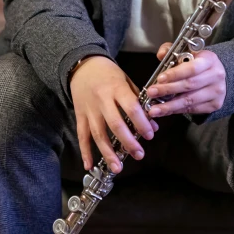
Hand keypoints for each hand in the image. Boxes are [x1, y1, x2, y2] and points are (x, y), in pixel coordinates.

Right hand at [70, 56, 158, 174]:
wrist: (83, 65)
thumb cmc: (109, 73)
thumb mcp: (126, 80)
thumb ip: (139, 101)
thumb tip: (153, 123)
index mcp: (117, 88)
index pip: (131, 108)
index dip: (141, 123)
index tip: (150, 135)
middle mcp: (102, 100)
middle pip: (115, 124)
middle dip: (128, 142)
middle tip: (139, 154)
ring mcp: (89, 109)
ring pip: (98, 134)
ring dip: (108, 152)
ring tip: (117, 167)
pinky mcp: (80, 115)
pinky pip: (82, 135)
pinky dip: (85, 151)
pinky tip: (90, 165)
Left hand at [146, 43, 225, 116]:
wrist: (217, 76)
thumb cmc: (198, 63)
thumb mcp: (187, 52)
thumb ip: (172, 50)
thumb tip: (161, 54)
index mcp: (209, 59)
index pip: (192, 68)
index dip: (175, 74)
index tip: (160, 78)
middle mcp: (216, 75)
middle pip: (189, 85)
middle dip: (168, 90)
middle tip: (152, 92)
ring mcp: (217, 92)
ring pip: (190, 100)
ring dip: (169, 105)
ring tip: (154, 109)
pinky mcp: (215, 105)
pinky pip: (192, 109)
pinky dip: (176, 110)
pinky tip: (165, 111)